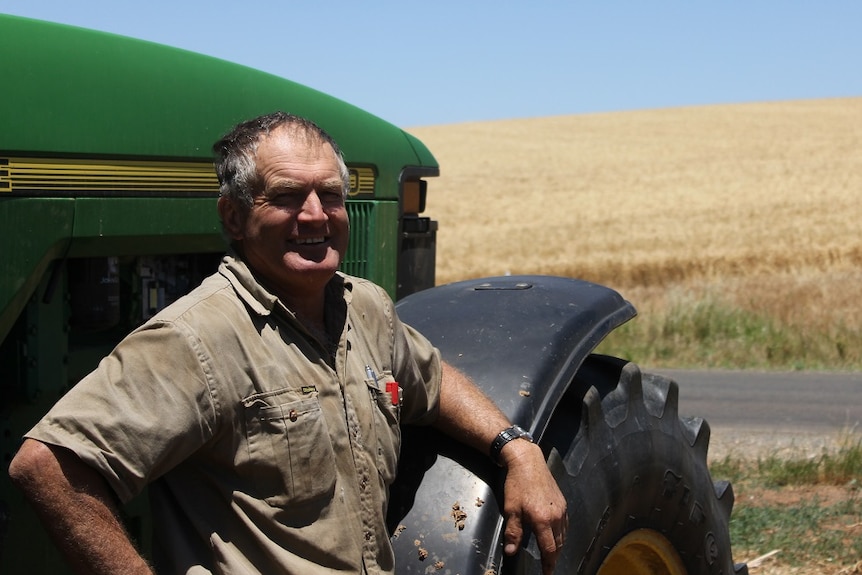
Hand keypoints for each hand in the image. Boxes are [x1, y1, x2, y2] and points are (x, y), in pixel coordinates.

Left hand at [500, 440, 567, 574]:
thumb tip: (510, 552)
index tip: (547, 573)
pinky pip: (565, 524)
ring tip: (551, 553)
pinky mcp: (562, 502)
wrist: (527, 461)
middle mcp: (556, 516)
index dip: (548, 564)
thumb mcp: (511, 509)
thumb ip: (513, 533)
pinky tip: (555, 534)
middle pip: (559, 544)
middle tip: (548, 566)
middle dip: (554, 557)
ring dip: (558, 546)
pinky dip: (561, 533)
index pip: (549, 550)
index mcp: (543, 520)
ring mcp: (561, 509)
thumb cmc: (517, 484)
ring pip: (563, 534)